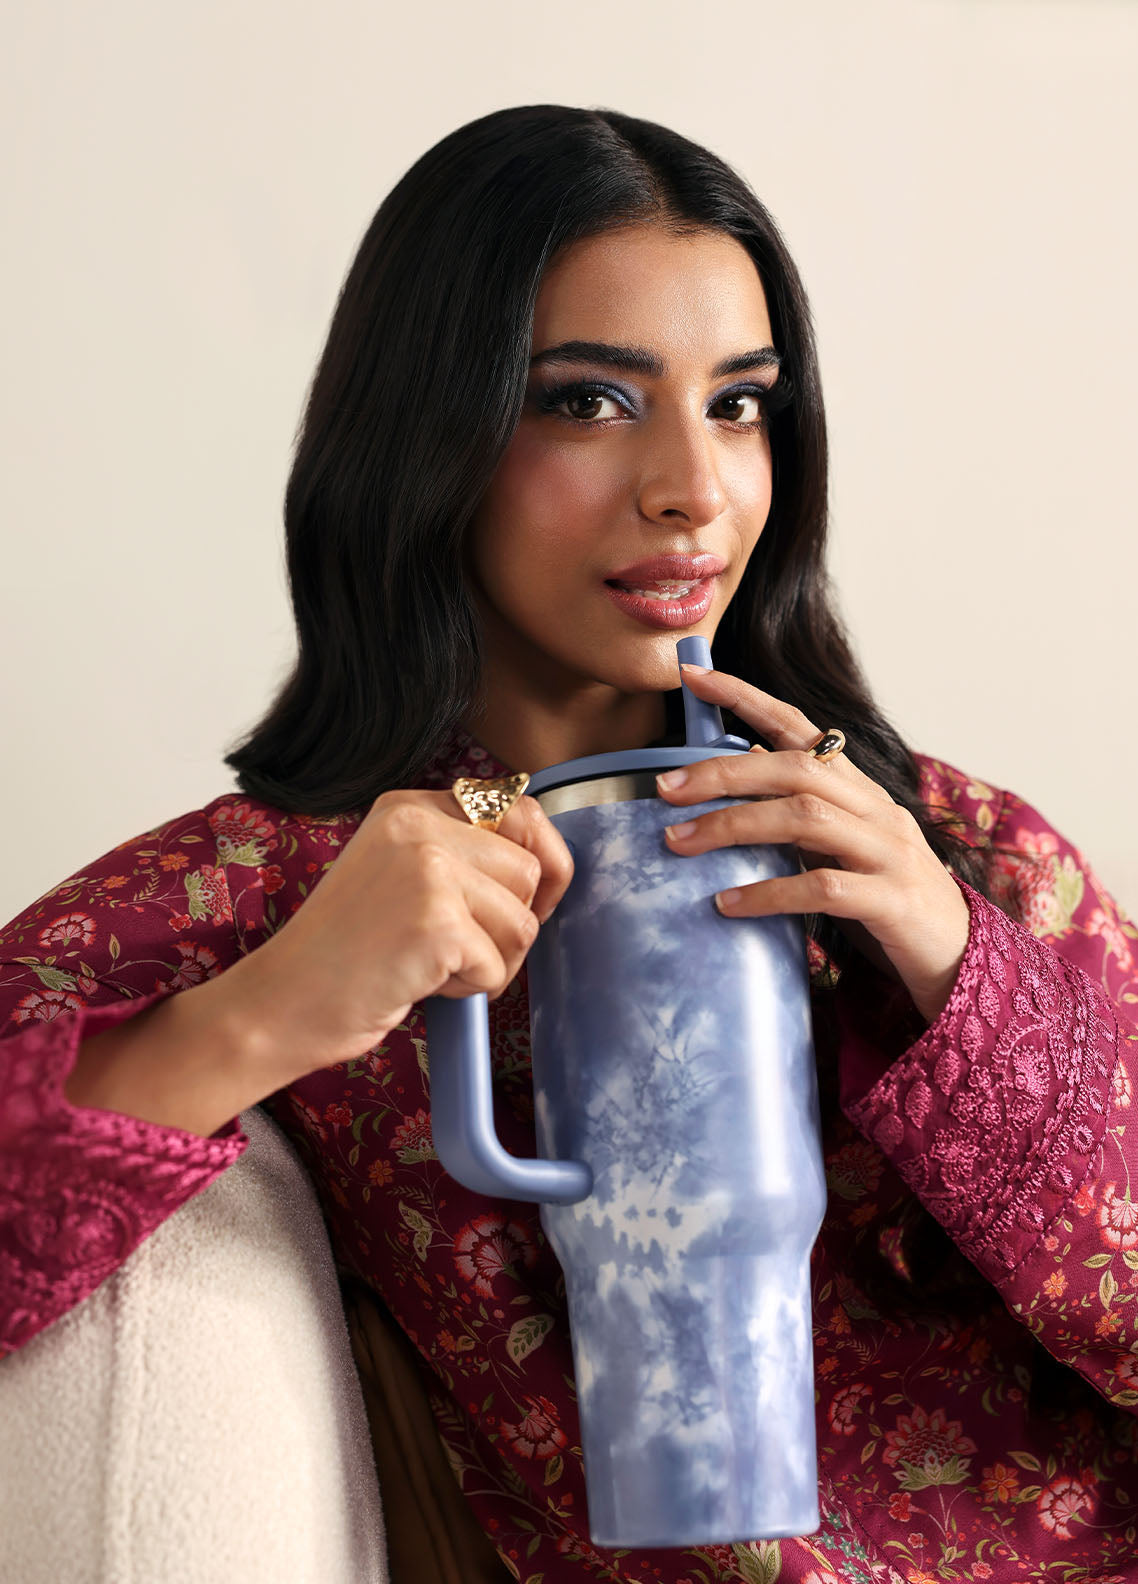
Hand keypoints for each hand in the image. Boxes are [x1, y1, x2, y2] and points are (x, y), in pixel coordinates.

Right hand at [220, 788, 573, 1078]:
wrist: (282, 1001)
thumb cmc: (345, 952)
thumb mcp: (400, 873)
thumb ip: (461, 856)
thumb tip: (552, 865)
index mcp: (410, 804)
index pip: (519, 810)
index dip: (542, 862)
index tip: (529, 900)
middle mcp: (418, 823)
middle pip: (529, 871)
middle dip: (511, 923)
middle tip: (457, 948)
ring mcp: (427, 869)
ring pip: (523, 922)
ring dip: (490, 960)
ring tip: (429, 964)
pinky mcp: (435, 921)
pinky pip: (498, 966)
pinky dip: (470, 989)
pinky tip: (419, 982)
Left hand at [655, 665, 970, 1024]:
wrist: (959, 956)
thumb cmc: (884, 898)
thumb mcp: (840, 847)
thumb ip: (797, 815)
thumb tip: (732, 778)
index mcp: (858, 790)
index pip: (801, 728)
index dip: (746, 697)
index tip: (693, 678)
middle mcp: (876, 809)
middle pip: (795, 768)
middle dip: (723, 771)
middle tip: (664, 788)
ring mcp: (888, 851)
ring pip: (804, 819)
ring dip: (733, 826)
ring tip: (678, 843)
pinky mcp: (892, 900)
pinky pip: (823, 887)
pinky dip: (769, 892)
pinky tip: (727, 904)